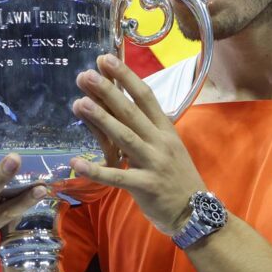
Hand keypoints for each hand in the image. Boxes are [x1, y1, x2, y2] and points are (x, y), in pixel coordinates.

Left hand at [70, 55, 206, 234]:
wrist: (195, 212)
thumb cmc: (177, 177)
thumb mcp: (167, 147)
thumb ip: (146, 130)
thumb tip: (119, 108)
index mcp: (165, 129)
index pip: (146, 96)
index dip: (125, 77)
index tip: (106, 59)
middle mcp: (160, 142)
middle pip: (132, 112)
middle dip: (108, 91)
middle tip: (86, 75)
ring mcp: (153, 163)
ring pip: (124, 138)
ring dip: (101, 120)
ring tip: (80, 104)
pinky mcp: (145, 186)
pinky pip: (117, 177)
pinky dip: (96, 170)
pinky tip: (76, 163)